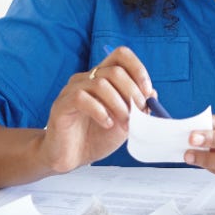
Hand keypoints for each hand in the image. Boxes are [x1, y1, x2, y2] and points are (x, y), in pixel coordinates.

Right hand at [42, 46, 153, 173]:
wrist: (73, 158)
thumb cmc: (97, 138)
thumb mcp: (126, 122)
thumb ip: (138, 107)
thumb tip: (152, 92)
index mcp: (103, 77)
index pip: (121, 55)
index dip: (138, 69)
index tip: (147, 91)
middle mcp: (87, 79)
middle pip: (115, 71)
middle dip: (132, 92)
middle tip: (138, 113)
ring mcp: (72, 90)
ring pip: (100, 84)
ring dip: (119, 105)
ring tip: (124, 123)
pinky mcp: (62, 104)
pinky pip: (81, 98)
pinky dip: (100, 111)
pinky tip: (107, 124)